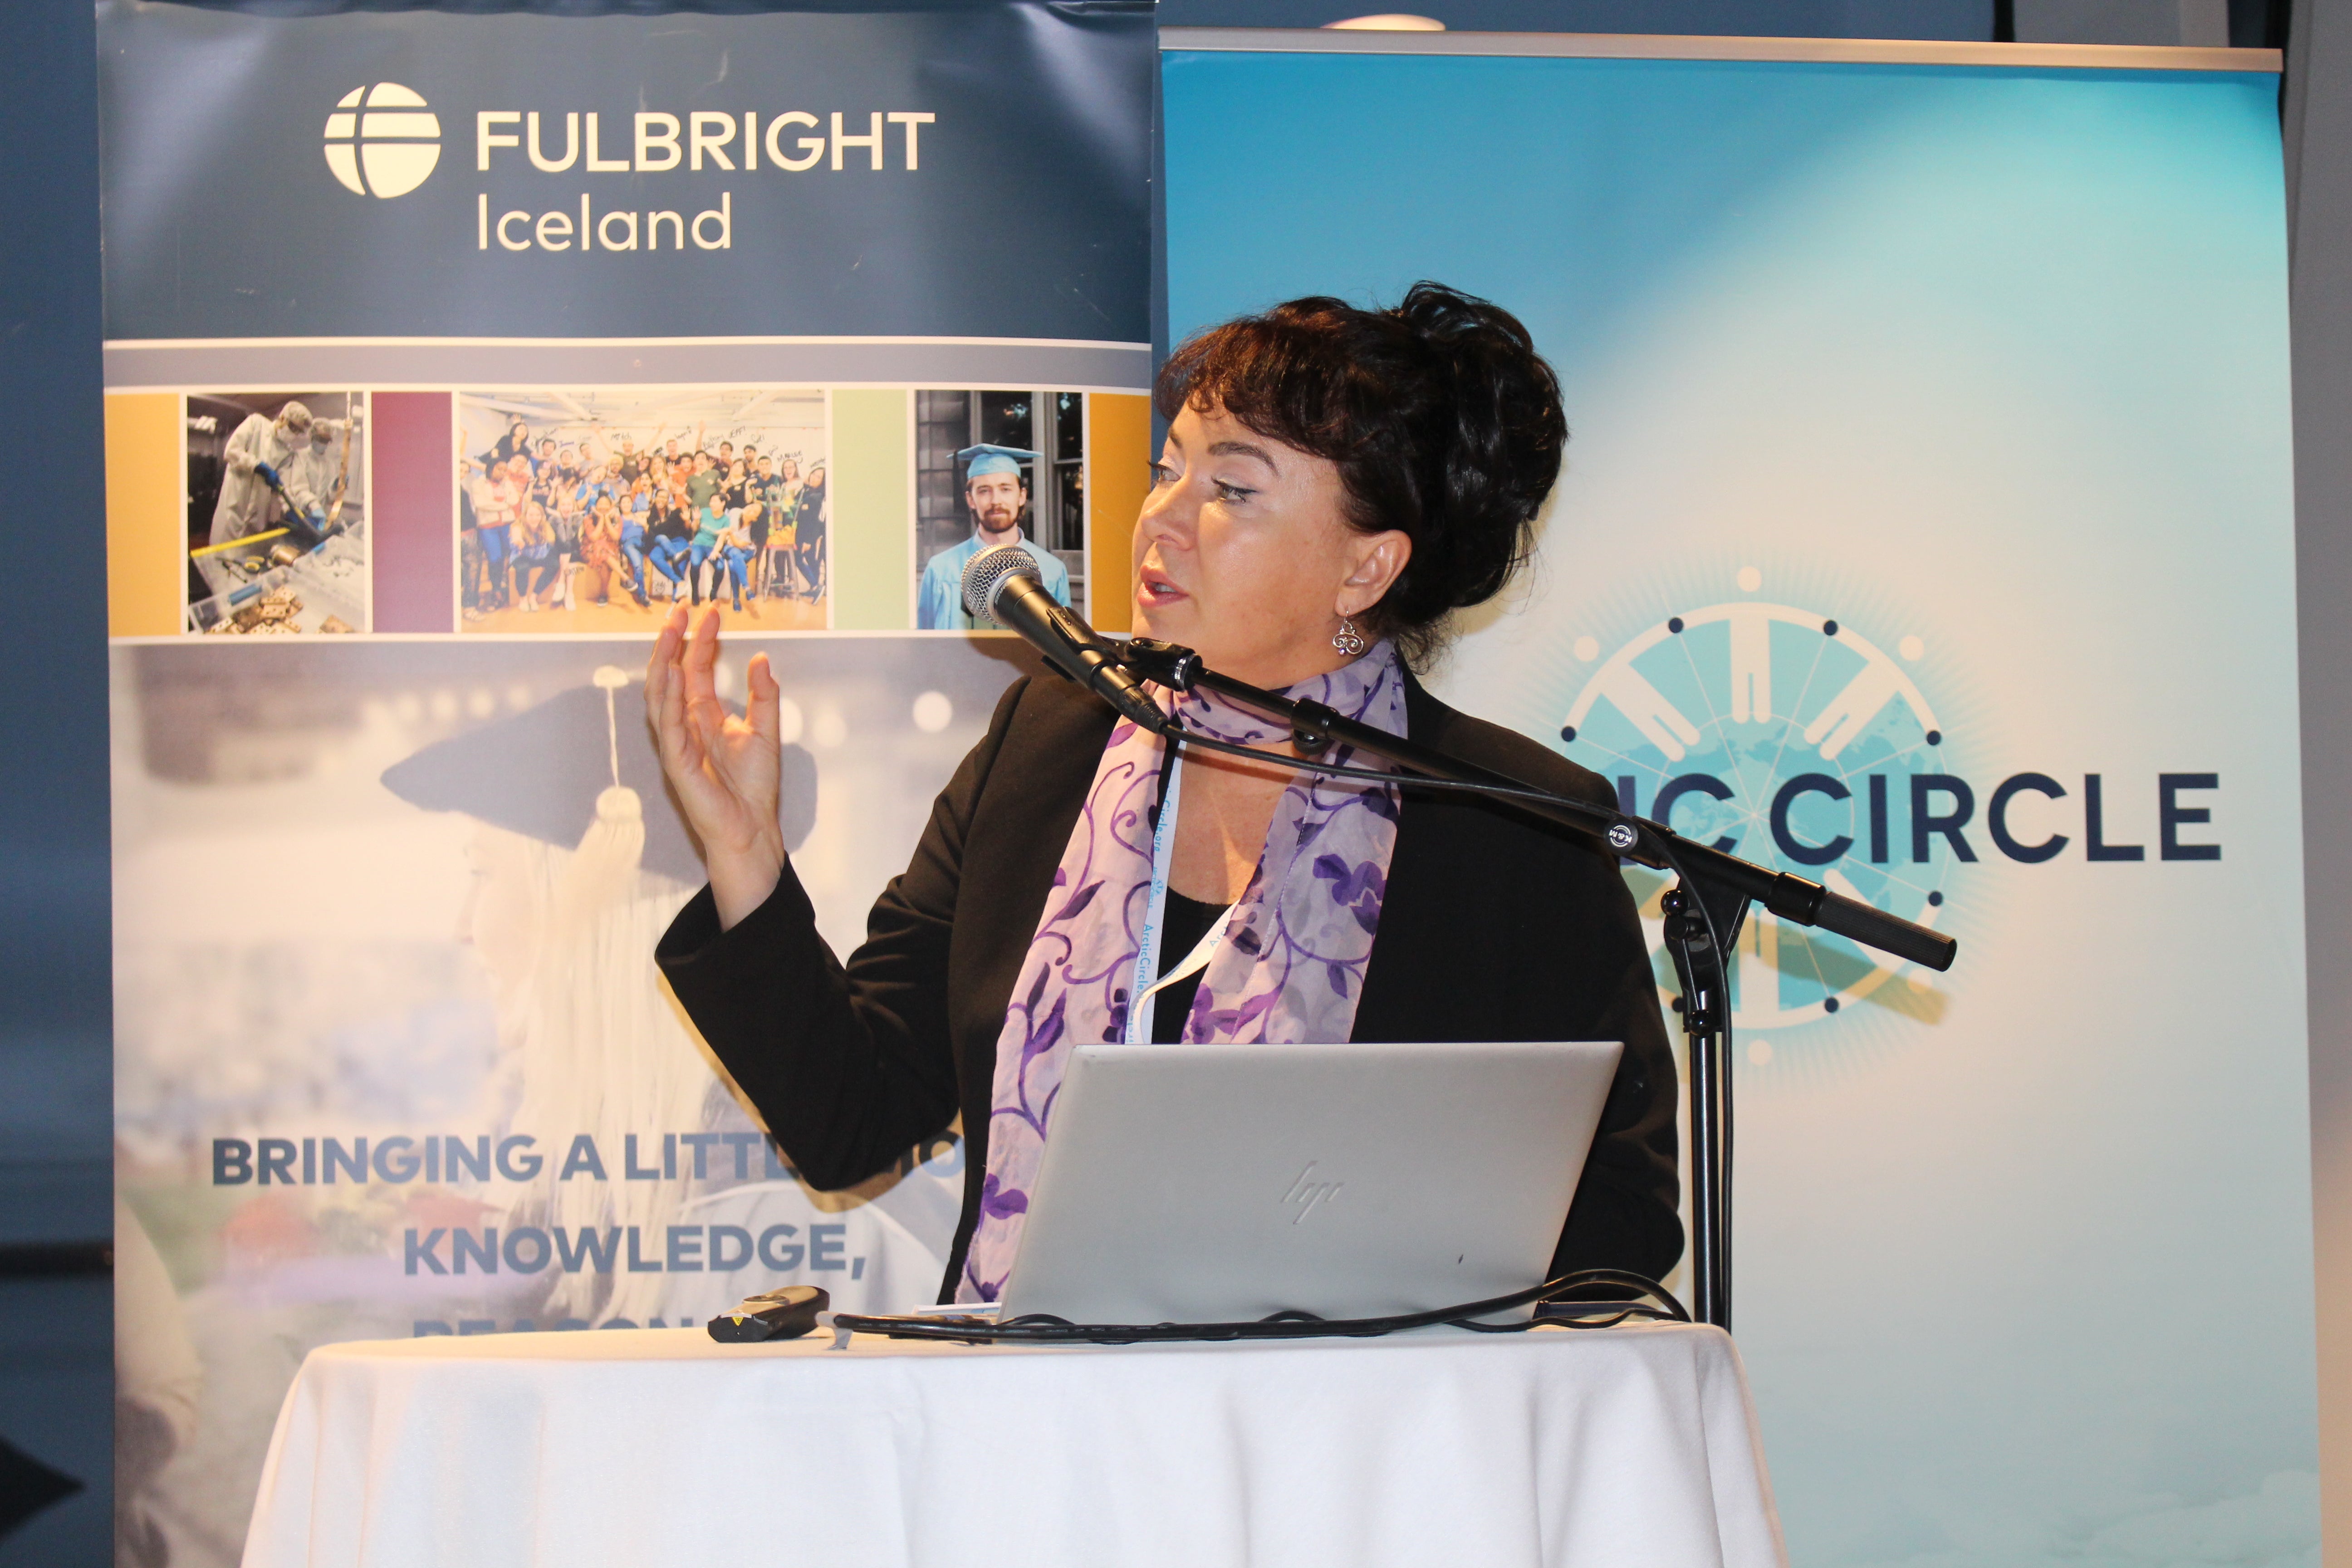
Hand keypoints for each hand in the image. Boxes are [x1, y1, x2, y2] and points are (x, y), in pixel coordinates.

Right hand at [647, 605, 785, 927]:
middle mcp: (686, 724)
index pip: (697, 668)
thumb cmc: (754, 786)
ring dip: (664, 660)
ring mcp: (677, 741)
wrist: (751, 826)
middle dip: (674, 641)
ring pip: (660, 694)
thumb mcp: (767, 731)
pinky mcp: (676, 761)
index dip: (702, 640)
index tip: (712, 612)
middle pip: (672, 673)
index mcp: (705, 715)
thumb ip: (764, 695)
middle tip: (682, 609)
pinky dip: (667, 697)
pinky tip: (673, 671)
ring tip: (672, 630)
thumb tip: (761, 658)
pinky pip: (667, 724)